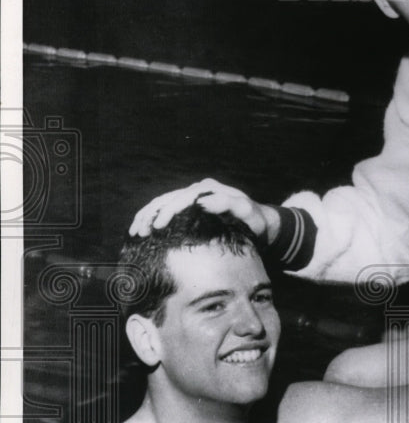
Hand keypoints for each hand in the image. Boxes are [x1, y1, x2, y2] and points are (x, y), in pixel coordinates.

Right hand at [128, 178, 278, 241]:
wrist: (260, 222)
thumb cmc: (255, 220)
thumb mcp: (246, 212)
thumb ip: (228, 204)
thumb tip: (201, 201)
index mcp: (209, 189)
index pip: (183, 198)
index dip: (168, 211)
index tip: (158, 226)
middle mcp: (199, 189)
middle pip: (168, 199)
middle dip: (152, 215)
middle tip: (140, 233)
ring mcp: (193, 196)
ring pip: (163, 202)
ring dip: (146, 215)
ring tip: (135, 231)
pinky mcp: (190, 205)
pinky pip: (166, 207)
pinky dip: (151, 216)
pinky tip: (140, 228)